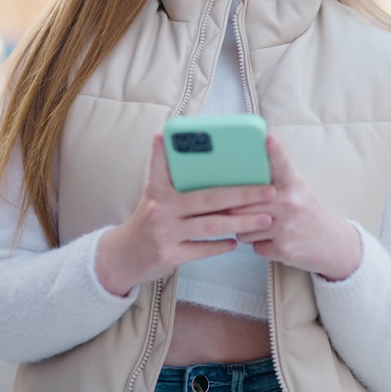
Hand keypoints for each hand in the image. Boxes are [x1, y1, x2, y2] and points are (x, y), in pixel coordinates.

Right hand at [96, 135, 275, 296]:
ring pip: (210, 226)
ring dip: (240, 222)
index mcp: (157, 190)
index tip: (179, 134)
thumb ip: (171, 178)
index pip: (163, 165)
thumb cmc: (148, 221)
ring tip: (264, 218)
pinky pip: (202, 249)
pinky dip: (220, 246)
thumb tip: (195, 157)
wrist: (123, 257)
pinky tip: (237, 242)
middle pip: (207, 198)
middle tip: (268, 190)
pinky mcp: (169, 255)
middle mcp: (160, 209)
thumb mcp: (153, 196)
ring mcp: (164, 233)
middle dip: (241, 193)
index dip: (168, 150)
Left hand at [233, 135, 361, 281]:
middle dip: (237, 209)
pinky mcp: (283, 249)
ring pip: (243, 228)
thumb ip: (273, 177)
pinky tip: (273, 239)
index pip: (282, 164)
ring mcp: (286, 227)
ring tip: (263, 225)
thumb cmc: (305, 210)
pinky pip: (253, 246)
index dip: (275, 151)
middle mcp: (290, 203)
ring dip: (247, 229)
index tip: (269, 138)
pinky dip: (259, 245)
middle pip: (242, 204)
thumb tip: (239, 168)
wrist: (331, 242)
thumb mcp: (296, 187)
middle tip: (242, 208)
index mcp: (293, 184)